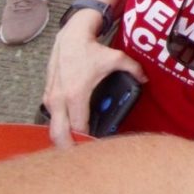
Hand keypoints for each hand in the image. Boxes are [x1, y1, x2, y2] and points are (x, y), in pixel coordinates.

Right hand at [42, 20, 145, 146]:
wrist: (70, 38)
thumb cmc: (91, 49)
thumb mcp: (116, 58)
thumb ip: (134, 69)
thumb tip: (146, 79)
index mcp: (76, 94)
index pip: (79, 127)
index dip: (87, 140)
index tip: (97, 147)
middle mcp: (60, 100)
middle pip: (59, 135)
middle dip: (69, 148)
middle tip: (84, 155)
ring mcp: (51, 99)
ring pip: (53, 129)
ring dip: (63, 139)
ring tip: (79, 145)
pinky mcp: (48, 96)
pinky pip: (52, 118)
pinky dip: (60, 127)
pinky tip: (72, 129)